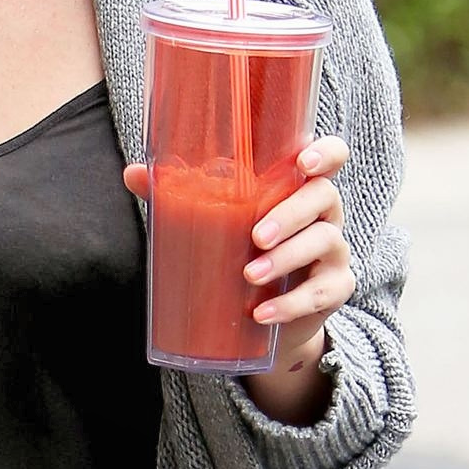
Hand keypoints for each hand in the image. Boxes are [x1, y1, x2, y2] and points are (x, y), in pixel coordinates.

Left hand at [123, 136, 354, 361]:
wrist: (263, 315)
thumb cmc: (239, 251)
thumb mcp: (212, 223)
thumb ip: (177, 196)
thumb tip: (133, 173)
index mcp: (298, 186)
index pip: (331, 156)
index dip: (326, 153)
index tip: (305, 163)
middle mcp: (323, 213)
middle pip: (323, 197)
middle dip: (291, 214)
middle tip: (256, 236)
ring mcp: (334, 250)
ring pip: (323, 242)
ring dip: (286, 259)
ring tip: (249, 275)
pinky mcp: (335, 288)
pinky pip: (320, 293)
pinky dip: (289, 305)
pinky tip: (261, 314)